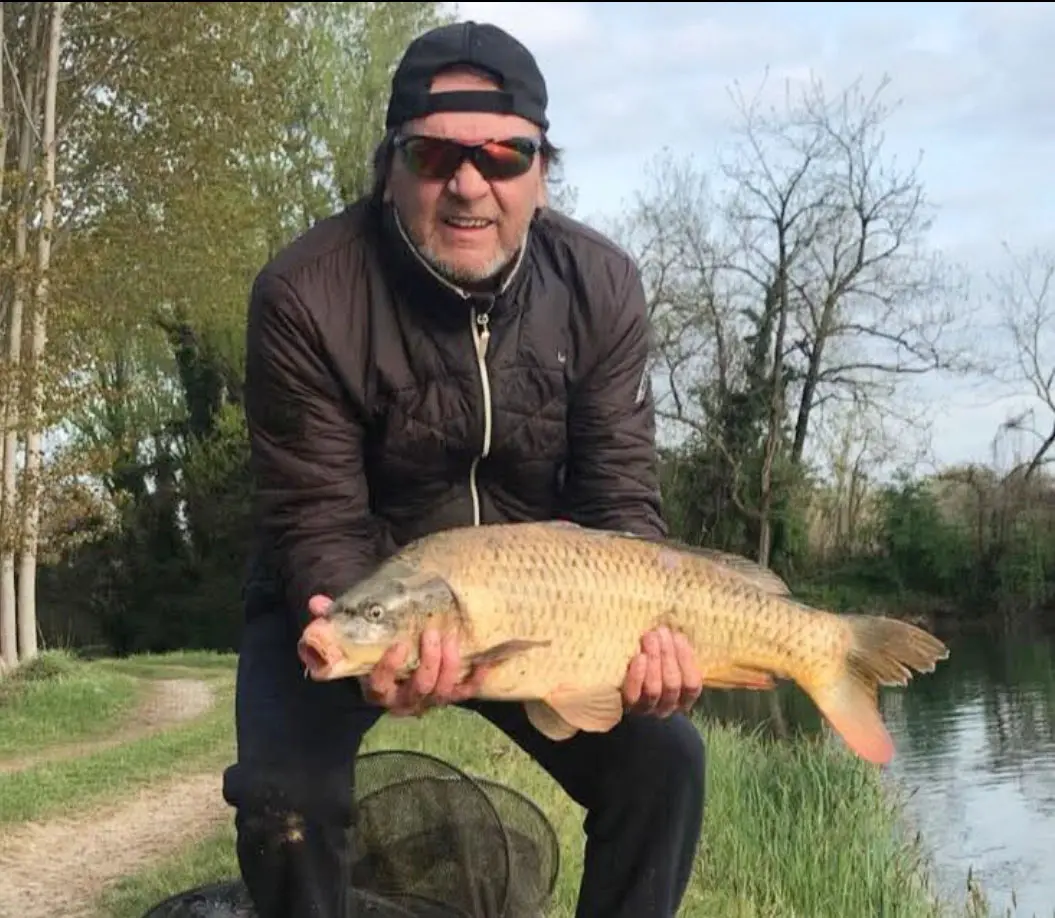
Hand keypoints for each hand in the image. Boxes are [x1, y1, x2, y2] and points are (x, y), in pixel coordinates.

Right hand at [308, 594, 491, 716]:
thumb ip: (336, 620)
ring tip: (452, 638)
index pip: (379, 686)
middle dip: (428, 663)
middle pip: (418, 691)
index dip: (389, 669)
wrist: (399, 660)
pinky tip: (485, 661)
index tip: (399, 644)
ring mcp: (429, 700)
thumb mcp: (356, 634)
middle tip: (433, 633)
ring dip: (450, 666)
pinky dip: (477, 678)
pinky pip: (467, 692)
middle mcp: (403, 701)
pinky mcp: (451, 696)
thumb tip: (316, 603)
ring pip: (441, 693)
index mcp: (378, 689)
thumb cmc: (377, 646)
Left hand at [622, 627, 702, 717]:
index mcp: (683, 698)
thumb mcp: (665, 657)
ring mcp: (646, 709)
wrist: (617, 683)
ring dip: (654, 660)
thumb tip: (676, 629)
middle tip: (660, 632)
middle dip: (668, 655)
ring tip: (649, 637)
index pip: (692, 684)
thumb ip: (673, 649)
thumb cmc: (649, 662)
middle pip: (673, 684)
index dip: (687, 660)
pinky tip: (639, 657)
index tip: (677, 636)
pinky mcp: (627, 707)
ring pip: (654, 689)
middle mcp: (667, 707)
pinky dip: (638, 676)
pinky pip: (634, 695)